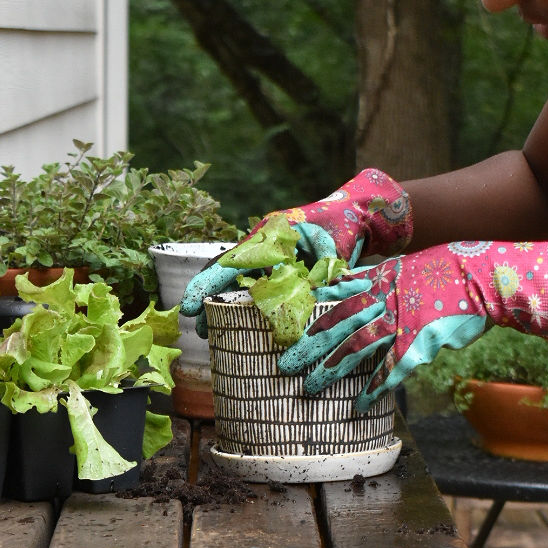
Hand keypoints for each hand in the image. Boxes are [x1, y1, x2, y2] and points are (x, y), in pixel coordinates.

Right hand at [180, 167, 412, 335]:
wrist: (357, 214)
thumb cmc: (345, 231)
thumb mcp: (332, 252)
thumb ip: (316, 277)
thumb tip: (300, 310)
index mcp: (270, 234)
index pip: (229, 262)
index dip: (206, 285)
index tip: (190, 308)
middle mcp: (262, 241)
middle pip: (225, 271)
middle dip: (209, 300)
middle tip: (200, 331)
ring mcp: (267, 251)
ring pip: (236, 278)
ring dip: (223, 303)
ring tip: (210, 333)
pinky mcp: (276, 263)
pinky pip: (251, 281)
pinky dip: (241, 300)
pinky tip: (234, 321)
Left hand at [277, 239, 547, 410]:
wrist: (486, 273)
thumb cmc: (453, 271)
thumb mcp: (411, 268)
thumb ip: (385, 281)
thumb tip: (366, 290)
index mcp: (382, 280)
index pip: (339, 297)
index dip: (315, 313)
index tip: (291, 326)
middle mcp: (385, 299)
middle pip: (338, 325)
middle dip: (309, 346)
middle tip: (284, 364)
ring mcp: (401, 320)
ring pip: (356, 348)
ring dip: (331, 369)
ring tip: (310, 387)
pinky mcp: (419, 341)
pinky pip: (391, 369)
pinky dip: (374, 388)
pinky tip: (358, 404)